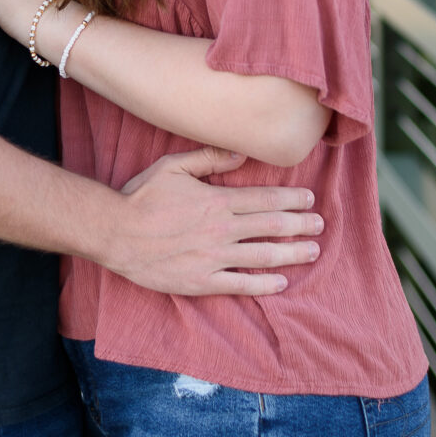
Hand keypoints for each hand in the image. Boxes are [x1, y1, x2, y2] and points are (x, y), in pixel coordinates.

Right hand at [102, 146, 322, 295]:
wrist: (115, 233)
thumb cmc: (142, 197)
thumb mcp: (173, 167)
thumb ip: (209, 158)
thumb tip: (240, 153)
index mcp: (217, 200)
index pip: (265, 199)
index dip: (291, 199)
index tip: (309, 199)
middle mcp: (221, 229)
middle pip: (272, 226)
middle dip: (300, 225)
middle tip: (320, 225)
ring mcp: (214, 257)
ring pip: (263, 256)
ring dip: (292, 253)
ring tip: (312, 251)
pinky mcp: (202, 281)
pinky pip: (240, 284)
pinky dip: (263, 284)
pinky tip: (281, 282)